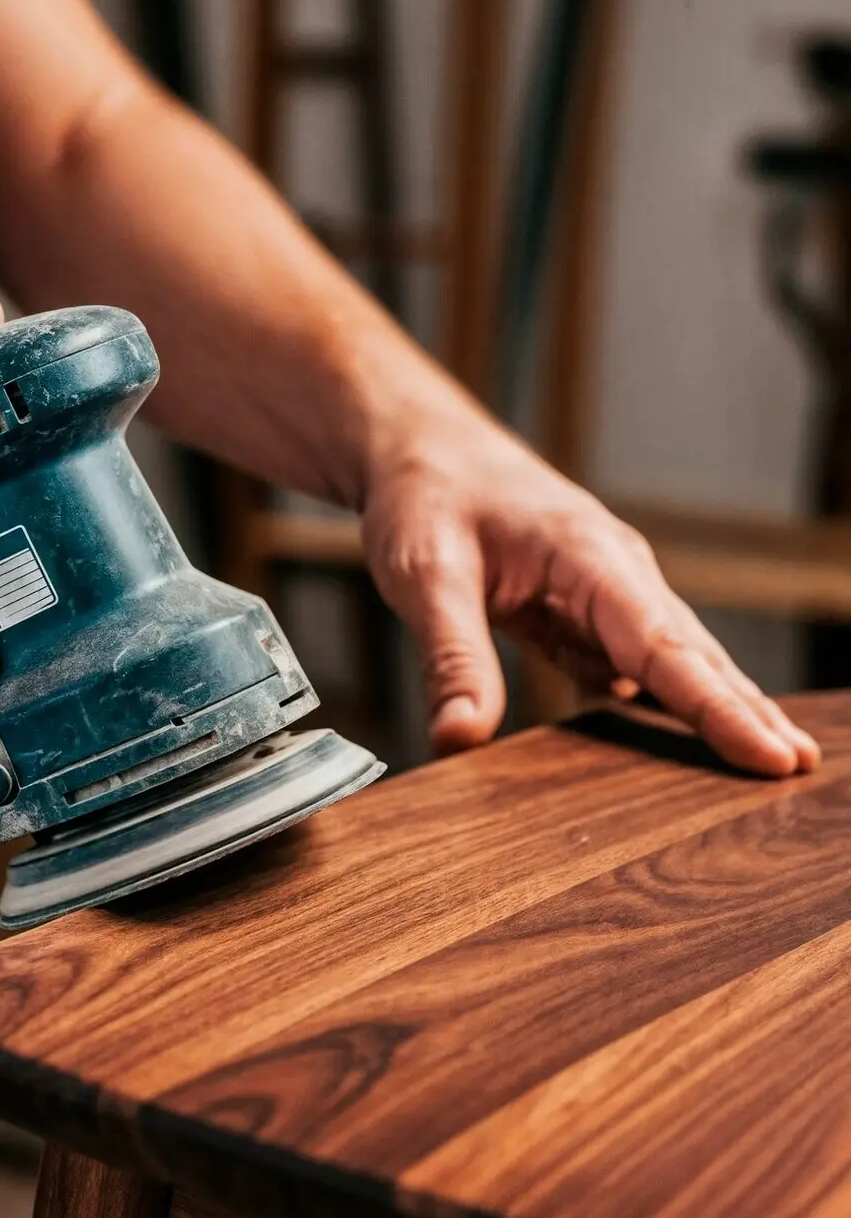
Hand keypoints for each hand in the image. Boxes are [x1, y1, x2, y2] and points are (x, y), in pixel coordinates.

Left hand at [360, 391, 819, 776]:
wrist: (420, 449)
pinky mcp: (583, 615)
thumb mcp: (424, 574)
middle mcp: (613, 575)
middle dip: (747, 712)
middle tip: (798, 768)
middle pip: (692, 654)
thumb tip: (460, 738)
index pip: (665, 646)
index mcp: (588, 558)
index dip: (718, 708)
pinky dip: (669, 702)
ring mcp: (603, 595)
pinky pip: (637, 666)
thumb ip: (449, 657)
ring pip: (673, 660)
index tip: (768, 754)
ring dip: (719, 709)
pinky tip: (690, 743)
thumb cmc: (428, 494)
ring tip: (768, 760)